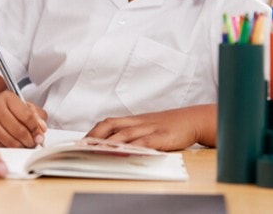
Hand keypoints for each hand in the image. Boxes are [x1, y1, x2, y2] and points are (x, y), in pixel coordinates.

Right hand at [0, 91, 47, 147]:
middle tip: (35, 141)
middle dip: (31, 140)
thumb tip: (42, 129)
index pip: (27, 116)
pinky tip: (15, 144)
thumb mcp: (21, 104)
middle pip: (20, 130)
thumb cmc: (4, 108)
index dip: (36, 128)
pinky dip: (12, 148)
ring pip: (11, 141)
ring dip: (22, 146)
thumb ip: (35, 114)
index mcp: (7, 97)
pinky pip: (3, 147)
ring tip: (26, 144)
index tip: (40, 133)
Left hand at [85, 105, 215, 150]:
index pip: (108, 123)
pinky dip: (133, 146)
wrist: (191, 119)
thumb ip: (132, 134)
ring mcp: (149, 128)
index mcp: (133, 120)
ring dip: (109, 142)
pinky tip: (125, 152)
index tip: (81, 142)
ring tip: (96, 151)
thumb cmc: (168, 125)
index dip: (93, 131)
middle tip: (82, 147)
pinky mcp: (161, 136)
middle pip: (111, 125)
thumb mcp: (147, 127)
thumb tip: (113, 145)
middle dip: (95, 136)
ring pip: (125, 133)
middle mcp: (138, 122)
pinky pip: (145, 141)